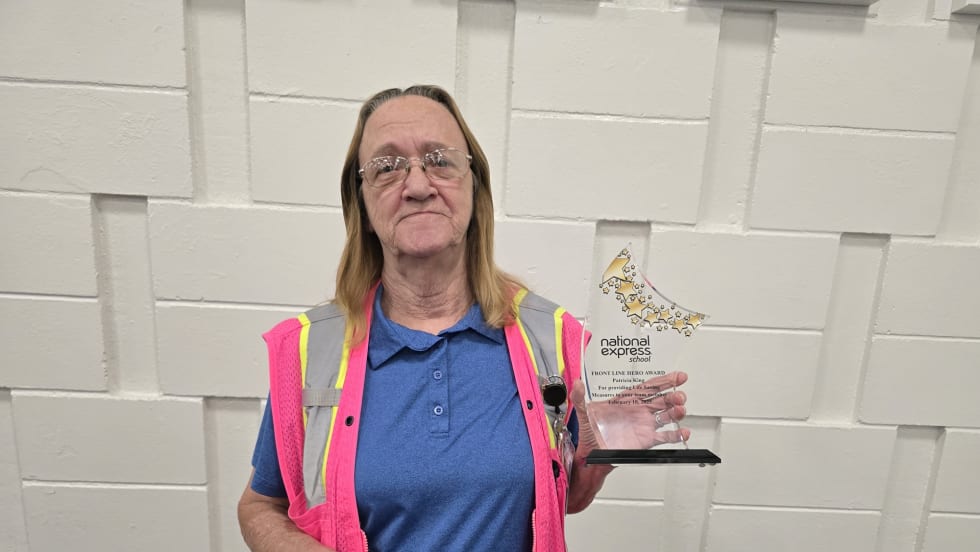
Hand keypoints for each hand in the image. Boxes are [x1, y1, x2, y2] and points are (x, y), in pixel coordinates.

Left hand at [571, 371, 689, 451]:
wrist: (592, 455)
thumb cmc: (590, 433)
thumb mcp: (583, 412)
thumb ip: (579, 397)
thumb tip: (577, 384)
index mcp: (627, 400)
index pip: (649, 387)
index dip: (664, 380)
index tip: (678, 376)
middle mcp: (639, 411)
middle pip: (662, 400)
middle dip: (673, 396)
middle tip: (679, 396)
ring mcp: (645, 425)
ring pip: (666, 416)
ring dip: (676, 412)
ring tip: (680, 411)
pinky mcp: (647, 441)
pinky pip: (665, 437)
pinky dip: (676, 435)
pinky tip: (683, 432)